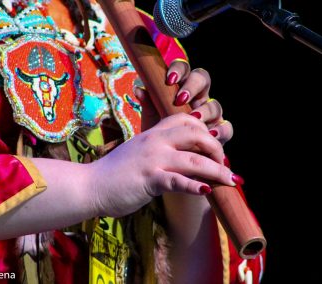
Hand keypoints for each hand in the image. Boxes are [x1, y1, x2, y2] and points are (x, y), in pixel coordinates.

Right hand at [88, 113, 236, 216]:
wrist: (90, 185)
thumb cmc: (115, 172)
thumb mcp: (137, 152)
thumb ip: (157, 149)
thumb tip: (182, 157)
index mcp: (153, 133)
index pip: (186, 120)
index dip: (205, 130)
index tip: (213, 147)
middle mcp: (155, 141)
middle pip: (197, 135)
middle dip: (217, 149)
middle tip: (224, 165)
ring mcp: (152, 160)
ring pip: (194, 160)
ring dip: (217, 171)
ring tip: (231, 182)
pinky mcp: (149, 179)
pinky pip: (178, 181)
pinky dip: (196, 186)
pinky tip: (207, 191)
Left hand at [135, 60, 232, 144]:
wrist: (168, 161)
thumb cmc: (161, 134)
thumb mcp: (152, 119)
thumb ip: (149, 104)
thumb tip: (138, 89)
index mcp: (182, 88)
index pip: (184, 70)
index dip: (179, 70)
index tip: (169, 79)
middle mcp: (198, 98)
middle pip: (203, 79)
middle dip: (193, 86)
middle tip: (181, 98)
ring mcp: (211, 115)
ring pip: (214, 104)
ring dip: (205, 110)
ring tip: (195, 117)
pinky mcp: (220, 132)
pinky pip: (226, 127)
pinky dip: (220, 130)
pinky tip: (211, 135)